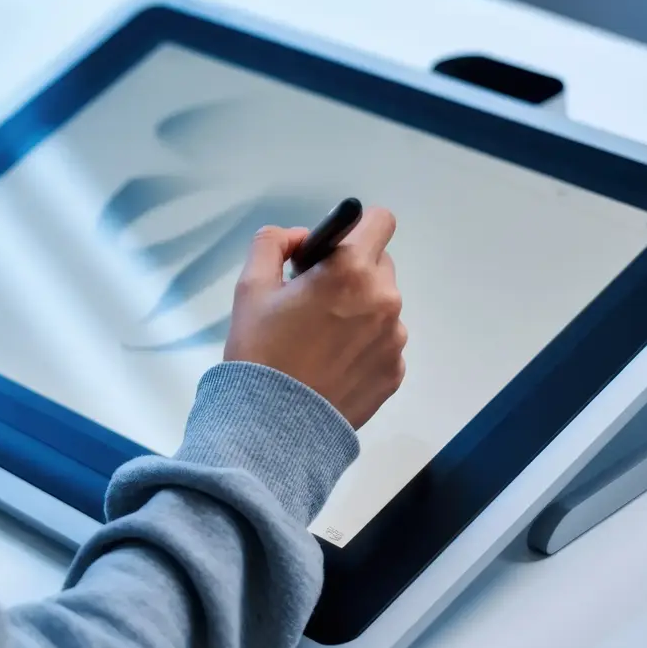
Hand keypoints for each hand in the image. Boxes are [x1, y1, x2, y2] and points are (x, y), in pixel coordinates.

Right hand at [223, 208, 406, 428]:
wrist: (272, 426)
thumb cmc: (260, 351)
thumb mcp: (251, 287)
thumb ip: (274, 243)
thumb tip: (300, 238)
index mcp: (351, 272)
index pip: (380, 221)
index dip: (354, 229)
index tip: (331, 252)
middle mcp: (384, 300)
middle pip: (380, 264)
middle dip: (352, 272)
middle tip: (315, 299)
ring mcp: (394, 340)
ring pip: (382, 306)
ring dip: (359, 311)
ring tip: (320, 340)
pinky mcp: (395, 373)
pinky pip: (384, 343)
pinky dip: (363, 346)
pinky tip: (331, 365)